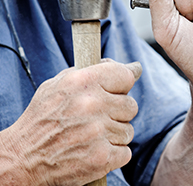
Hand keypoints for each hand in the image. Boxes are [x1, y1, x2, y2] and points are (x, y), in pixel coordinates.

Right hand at [0, 60, 141, 185]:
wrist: (22, 158)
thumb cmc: (43, 119)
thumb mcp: (60, 85)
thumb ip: (95, 72)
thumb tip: (135, 68)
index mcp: (82, 82)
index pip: (126, 76)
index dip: (124, 85)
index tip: (120, 90)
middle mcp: (92, 104)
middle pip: (131, 106)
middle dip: (118, 113)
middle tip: (98, 118)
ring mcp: (98, 132)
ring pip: (128, 130)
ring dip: (114, 135)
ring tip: (92, 136)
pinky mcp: (101, 157)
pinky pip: (126, 152)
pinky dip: (113, 154)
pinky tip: (94, 150)